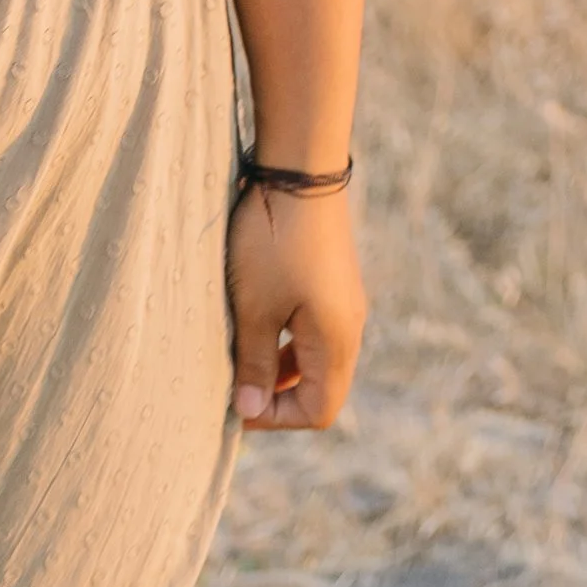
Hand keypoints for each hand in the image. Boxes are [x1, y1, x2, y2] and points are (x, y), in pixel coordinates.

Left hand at [226, 184, 364, 430]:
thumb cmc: (274, 241)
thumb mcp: (255, 306)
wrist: (299, 169)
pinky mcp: (334, 279)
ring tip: (242, 355)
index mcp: (337, 342)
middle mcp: (350, 327)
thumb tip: (249, 409)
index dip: (277, 418)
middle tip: (236, 385)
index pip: (319, 410)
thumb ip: (254, 363)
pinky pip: (316, 329)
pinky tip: (258, 320)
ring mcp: (344, 301)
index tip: (236, 403)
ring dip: (281, 367)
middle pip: (322, 388)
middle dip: (279, 396)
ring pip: (317, 357)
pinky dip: (288, 339)